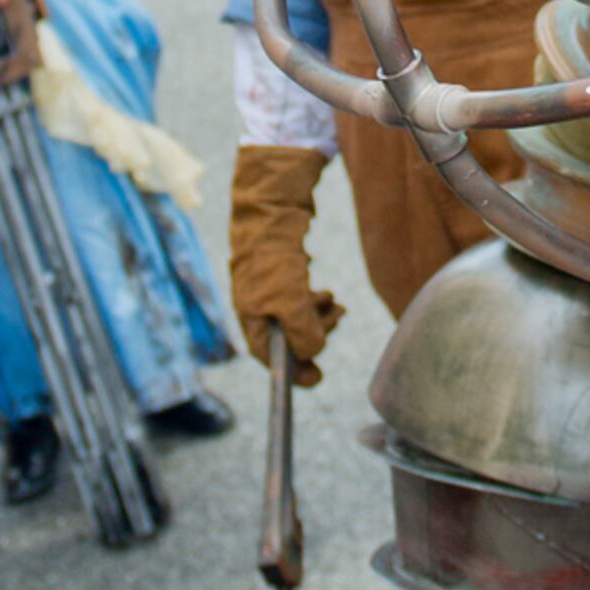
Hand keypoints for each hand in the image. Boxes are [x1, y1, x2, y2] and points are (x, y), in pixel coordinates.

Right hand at [225, 143, 341, 389]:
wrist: (270, 211)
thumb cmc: (275, 258)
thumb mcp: (292, 301)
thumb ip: (303, 332)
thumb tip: (312, 352)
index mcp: (252, 318)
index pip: (271, 358)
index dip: (294, 373)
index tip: (317, 378)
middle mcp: (256, 308)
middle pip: (287, 338)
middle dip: (315, 336)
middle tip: (337, 323)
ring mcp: (267, 291)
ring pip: (297, 318)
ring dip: (320, 318)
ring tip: (337, 304)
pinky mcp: (279, 276)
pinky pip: (299, 300)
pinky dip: (315, 302)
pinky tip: (328, 294)